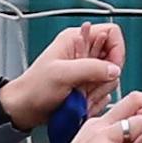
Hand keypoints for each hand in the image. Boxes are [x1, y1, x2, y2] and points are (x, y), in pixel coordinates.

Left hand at [0, 21, 125, 128]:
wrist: (24, 109)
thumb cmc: (34, 88)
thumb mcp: (62, 74)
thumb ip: (91, 69)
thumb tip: (114, 70)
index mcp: (76, 39)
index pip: (111, 33)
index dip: (117, 50)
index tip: (112, 68)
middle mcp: (83, 52)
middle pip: (114, 59)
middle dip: (104, 78)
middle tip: (86, 87)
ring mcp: (85, 70)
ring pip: (109, 79)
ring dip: (97, 92)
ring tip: (78, 97)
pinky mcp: (85, 86)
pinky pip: (102, 92)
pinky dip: (94, 101)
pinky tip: (80, 103)